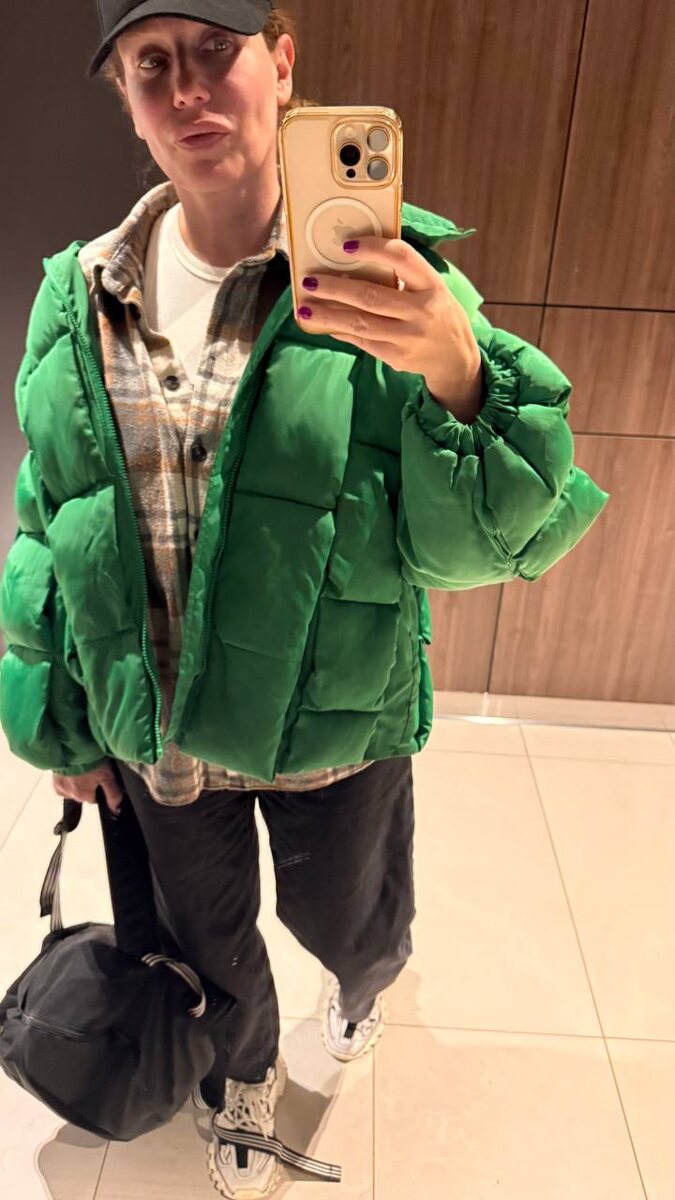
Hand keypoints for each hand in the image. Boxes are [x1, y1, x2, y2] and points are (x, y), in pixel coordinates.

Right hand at [52, 758, 123, 815]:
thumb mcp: (107, 776)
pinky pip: (62, 783)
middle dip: (87, 785)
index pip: (94, 799)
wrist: (72, 745)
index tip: (100, 777)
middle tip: (91, 769)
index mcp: (82, 795)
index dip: (98, 788)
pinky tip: (71, 768)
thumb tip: (116, 808)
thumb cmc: (91, 760)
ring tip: (82, 767)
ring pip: (71, 789)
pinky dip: (66, 778)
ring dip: (76, 781)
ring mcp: (60, 786)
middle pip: (82, 794)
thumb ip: (112, 793)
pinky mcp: (53, 778)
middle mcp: (69, 794)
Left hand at [296, 235, 482, 405]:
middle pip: (371, 296)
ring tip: (305, 307)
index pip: (402, 258)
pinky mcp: (396, 356)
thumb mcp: (431, 289)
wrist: (455, 358)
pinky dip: (340, 331)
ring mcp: (408, 337)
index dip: (373, 248)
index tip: (346, 244)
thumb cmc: (437, 313)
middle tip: (310, 281)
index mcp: (431, 285)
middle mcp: (421, 311)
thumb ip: (404, 276)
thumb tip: (353, 262)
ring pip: (360, 323)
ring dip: (328, 314)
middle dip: (335, 288)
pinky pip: (362, 341)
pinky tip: (323, 324)